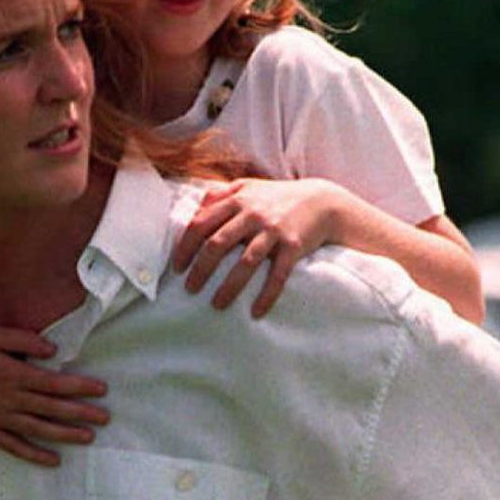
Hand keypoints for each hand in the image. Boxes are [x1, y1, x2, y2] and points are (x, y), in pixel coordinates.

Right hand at [0, 326, 109, 466]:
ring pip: (37, 430)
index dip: (80, 387)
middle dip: (81, 413)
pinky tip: (53, 460)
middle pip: (51, 409)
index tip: (102, 390)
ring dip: (64, 435)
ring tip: (88, 438)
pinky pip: (13, 447)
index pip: (54, 384)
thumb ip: (24, 341)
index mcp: (13, 375)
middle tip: (105, 418)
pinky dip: (34, 455)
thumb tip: (53, 351)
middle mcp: (8, 400)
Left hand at [172, 178, 347, 316]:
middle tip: (190, 289)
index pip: (200, 224)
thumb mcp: (246, 187)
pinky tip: (256, 312)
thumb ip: (219, 195)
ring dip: (228, 287)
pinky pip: (277, 275)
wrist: (321, 200)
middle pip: (217, 244)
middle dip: (200, 270)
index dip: (185, 247)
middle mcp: (252, 214)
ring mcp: (273, 230)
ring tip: (217, 305)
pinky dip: (266, 295)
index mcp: (236, 200)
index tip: (178, 267)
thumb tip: (194, 209)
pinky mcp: (293, 246)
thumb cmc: (277, 197)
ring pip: (245, 262)